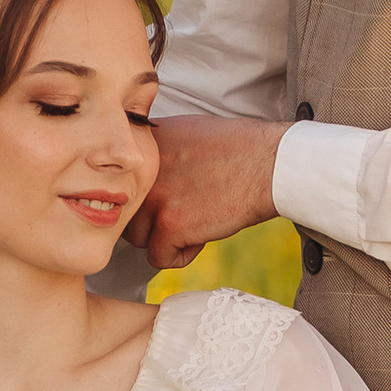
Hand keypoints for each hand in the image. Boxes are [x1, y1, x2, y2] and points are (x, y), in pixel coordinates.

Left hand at [131, 116, 285, 271]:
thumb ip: (159, 150)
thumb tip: (143, 168)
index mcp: (144, 148)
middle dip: (151, 220)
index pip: (123, 184)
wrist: (267, 163)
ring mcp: (154, 198)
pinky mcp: (170, 225)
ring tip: (195, 224)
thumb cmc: (239, 148)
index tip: (169, 197)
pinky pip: (158, 258)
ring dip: (163, 238)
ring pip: (137, 238)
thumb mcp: (186, 131)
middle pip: (127, 212)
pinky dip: (180, 256)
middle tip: (184, 213)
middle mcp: (142, 172)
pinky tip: (201, 237)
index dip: (146, 197)